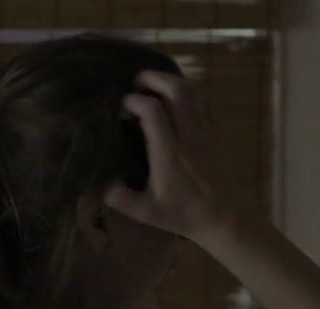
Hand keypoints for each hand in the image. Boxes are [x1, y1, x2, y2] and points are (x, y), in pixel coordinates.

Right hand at [103, 70, 231, 240]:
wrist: (223, 217)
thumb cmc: (182, 214)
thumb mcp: (144, 212)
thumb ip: (118, 197)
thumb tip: (97, 181)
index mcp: (169, 153)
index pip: (153, 111)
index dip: (134, 101)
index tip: (121, 108)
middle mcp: (189, 136)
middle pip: (176, 91)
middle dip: (154, 79)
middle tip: (136, 81)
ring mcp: (206, 131)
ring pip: (193, 91)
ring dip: (172, 80)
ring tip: (154, 84)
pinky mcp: (217, 132)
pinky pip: (205, 100)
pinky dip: (190, 90)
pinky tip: (177, 95)